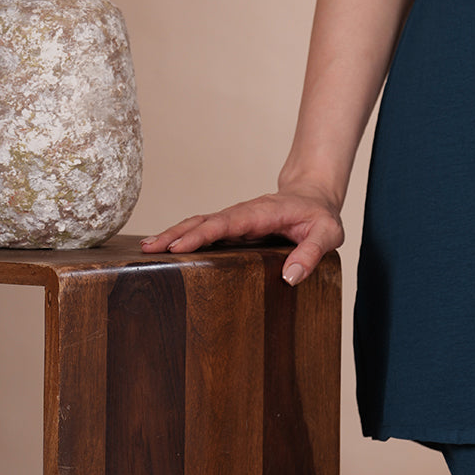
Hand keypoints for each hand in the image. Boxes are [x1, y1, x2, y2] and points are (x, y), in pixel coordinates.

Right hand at [139, 189, 343, 285]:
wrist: (315, 197)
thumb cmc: (320, 216)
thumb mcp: (328, 233)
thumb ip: (311, 252)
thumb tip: (289, 278)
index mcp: (263, 212)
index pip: (228, 221)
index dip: (203, 233)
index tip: (178, 246)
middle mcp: (245, 213)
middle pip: (206, 220)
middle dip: (177, 233)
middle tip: (148, 250)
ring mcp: (237, 220)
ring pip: (202, 223)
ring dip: (175, 234)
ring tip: (147, 249)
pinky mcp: (235, 228)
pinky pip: (207, 231)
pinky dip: (185, 237)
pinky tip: (167, 248)